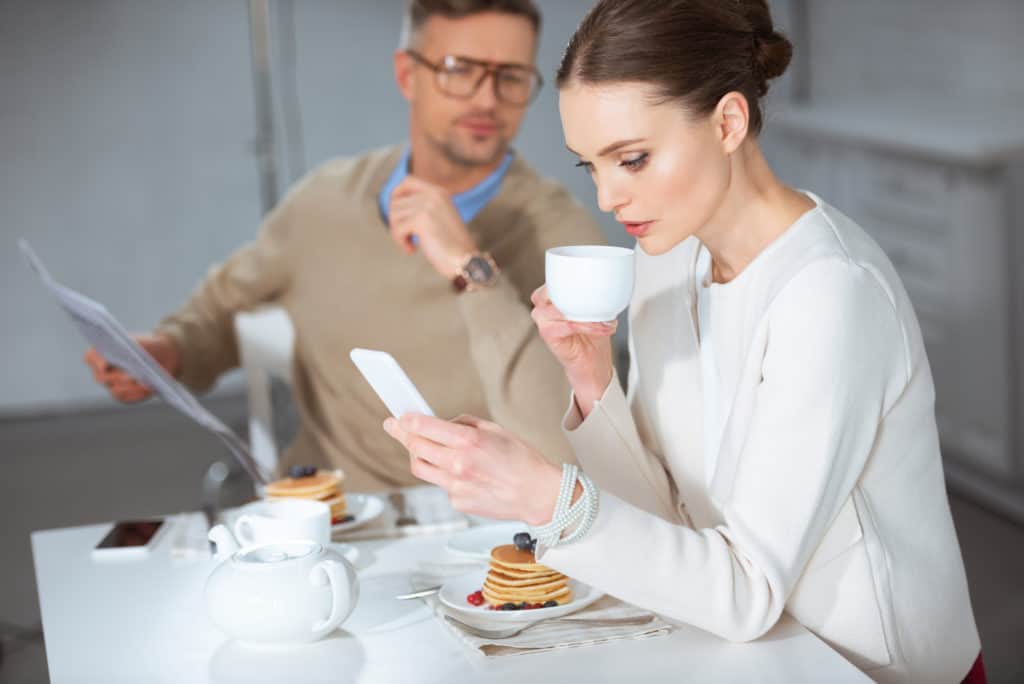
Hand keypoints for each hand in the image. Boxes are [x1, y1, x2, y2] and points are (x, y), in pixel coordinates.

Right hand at [83, 333, 179, 402]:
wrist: (163, 357)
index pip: (90, 357)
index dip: (96, 361)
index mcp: (102, 353)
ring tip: (142, 383)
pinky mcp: (125, 395)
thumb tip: (124, 351)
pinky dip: (137, 394)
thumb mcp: (141, 342)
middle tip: (130, 377)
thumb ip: (132, 343)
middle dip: (117, 377)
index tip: (105, 364)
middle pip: (102, 378)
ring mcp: (113, 385)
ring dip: (129, 388)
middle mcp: (103, 371)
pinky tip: (148, 388)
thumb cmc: (148, 346)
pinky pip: (128, 398)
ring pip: (115, 391)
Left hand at [382, 413, 561, 525]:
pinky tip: (460, 473)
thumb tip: (443, 423)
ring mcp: (455, 486)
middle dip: (402, 434)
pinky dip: (444, 475)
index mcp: (468, 442)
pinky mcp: (457, 502)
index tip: (399, 417)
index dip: (407, 420)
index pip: (424, 427)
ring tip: (419, 448)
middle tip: (396, 427)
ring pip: (421, 468)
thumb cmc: (522, 461)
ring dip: (416, 455)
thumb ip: (465, 425)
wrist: (537, 494)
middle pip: (415, 447)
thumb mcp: (495, 430)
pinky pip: (441, 485)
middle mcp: (458, 464)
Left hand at [388, 175, 477, 278]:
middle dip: (396, 221)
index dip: (396, 195)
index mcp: (439, 192)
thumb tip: (394, 205)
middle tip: (406, 236)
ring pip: (394, 215)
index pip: (408, 181)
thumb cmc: (452, 246)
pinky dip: (401, 242)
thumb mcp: (439, 217)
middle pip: (396, 201)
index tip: (397, 213)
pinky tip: (412, 249)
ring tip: (411, 244)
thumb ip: (422, 207)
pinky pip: (397, 229)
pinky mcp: (421, 220)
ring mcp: (427, 206)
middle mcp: (433, 194)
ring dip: (398, 233)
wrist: (466, 260)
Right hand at [530, 285, 615, 415]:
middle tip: (599, 303)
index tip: (594, 283)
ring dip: (586, 314)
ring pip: (561, 307)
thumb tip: (609, 283)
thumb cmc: (592, 336)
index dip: (572, 279)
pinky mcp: (547, 333)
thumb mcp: (595, 309)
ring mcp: (542, 319)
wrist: (592, 363)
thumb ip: (595, 295)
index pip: (556, 278)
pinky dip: (587, 325)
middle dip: (577, 296)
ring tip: (605, 320)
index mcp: (552, 296)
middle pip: (554, 290)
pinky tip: (602, 328)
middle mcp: (543, 306)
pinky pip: (568, 324)